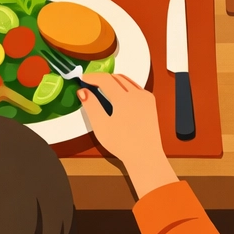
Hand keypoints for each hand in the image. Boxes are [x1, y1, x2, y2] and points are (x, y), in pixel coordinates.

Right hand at [78, 73, 176, 198]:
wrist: (145, 156)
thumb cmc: (121, 144)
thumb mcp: (101, 126)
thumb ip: (91, 106)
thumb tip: (83, 91)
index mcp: (124, 97)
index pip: (105, 79)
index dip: (92, 77)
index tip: (83, 78)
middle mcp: (137, 93)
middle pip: (116, 78)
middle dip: (102, 78)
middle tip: (90, 83)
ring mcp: (145, 97)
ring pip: (127, 81)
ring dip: (113, 80)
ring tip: (102, 87)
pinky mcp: (151, 103)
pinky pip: (135, 87)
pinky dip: (124, 86)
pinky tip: (118, 94)